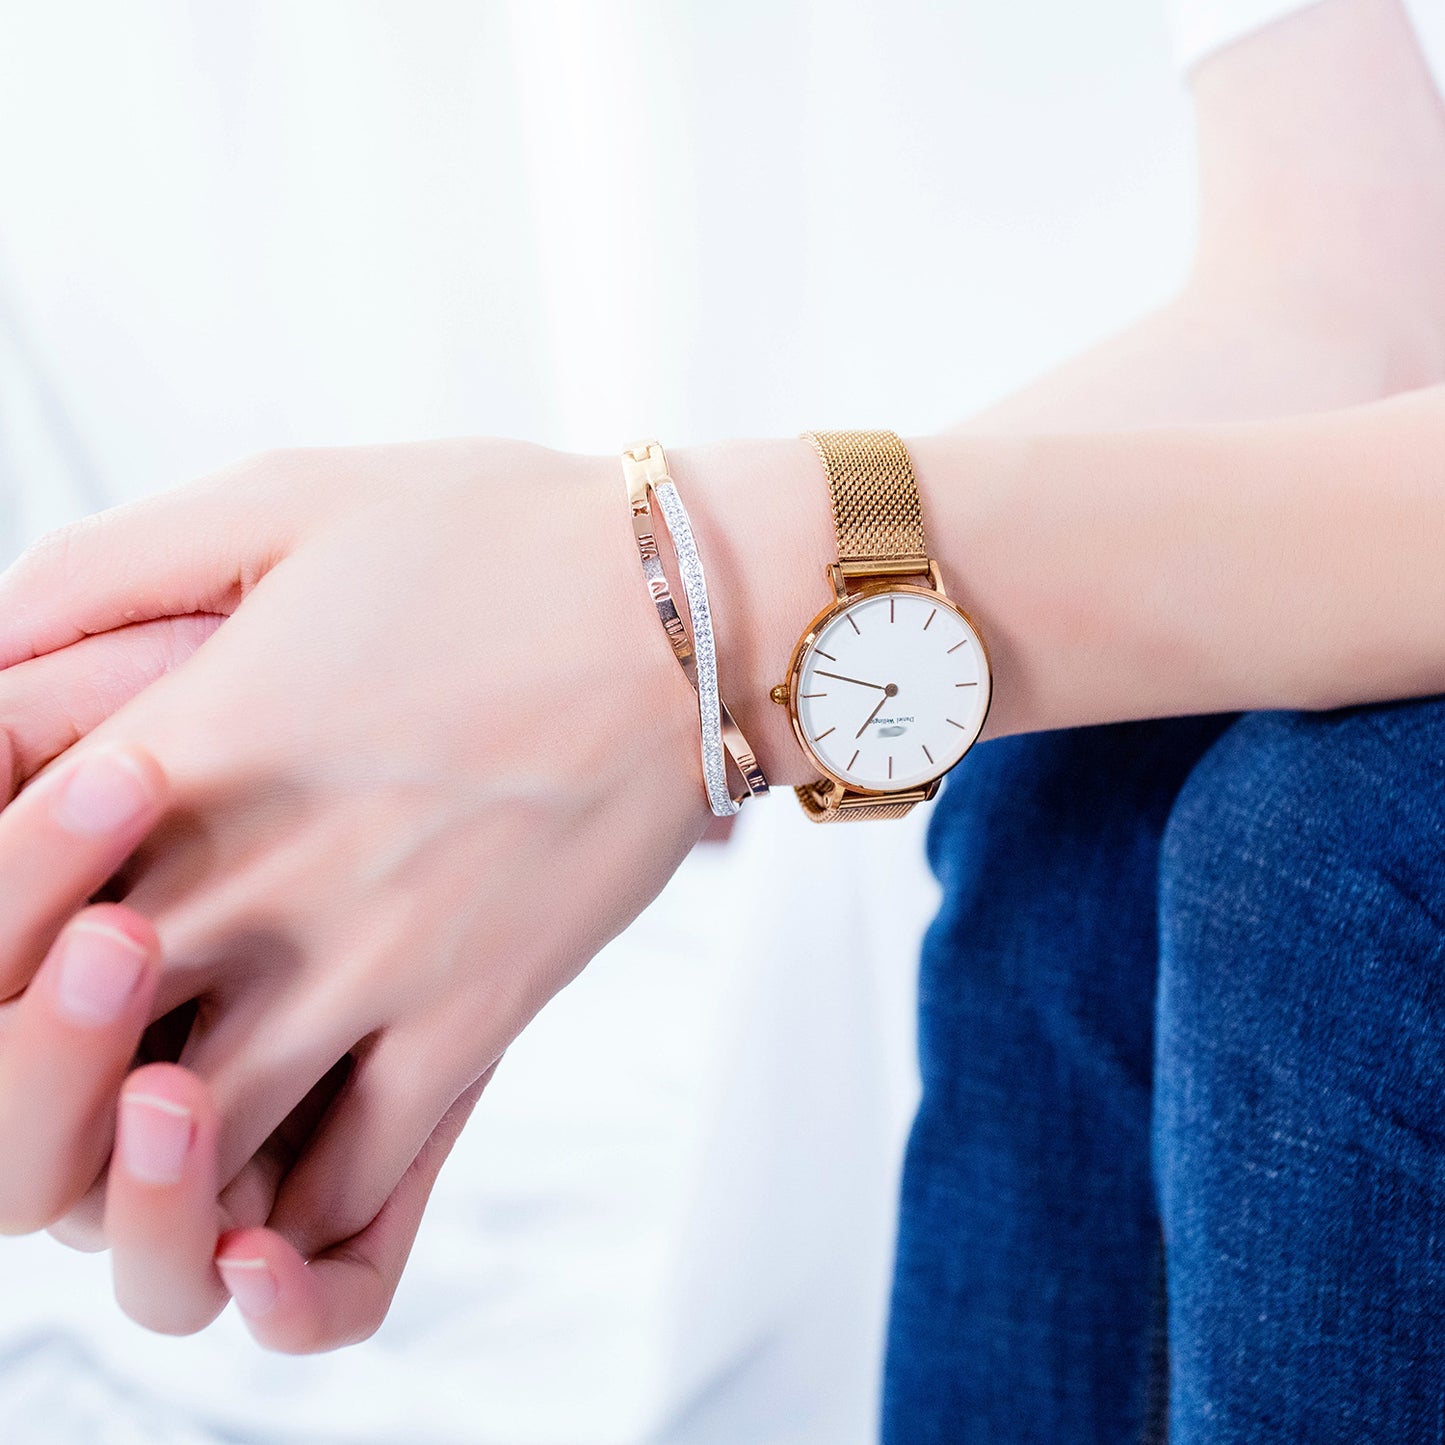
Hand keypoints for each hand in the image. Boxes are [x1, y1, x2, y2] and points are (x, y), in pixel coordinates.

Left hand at [0, 438, 710, 1347]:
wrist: (693, 611)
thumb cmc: (499, 537)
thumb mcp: (287, 497)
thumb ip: (101, 566)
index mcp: (190, 747)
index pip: (0, 893)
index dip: (0, 913)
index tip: (54, 910)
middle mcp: (262, 880)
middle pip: (65, 1047)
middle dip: (43, 1062)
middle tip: (104, 1013)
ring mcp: (375, 965)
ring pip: (190, 1147)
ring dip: (150, 1158)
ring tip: (166, 1112)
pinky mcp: (476, 1016)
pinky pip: (356, 1178)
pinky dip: (296, 1210)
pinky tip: (280, 1177)